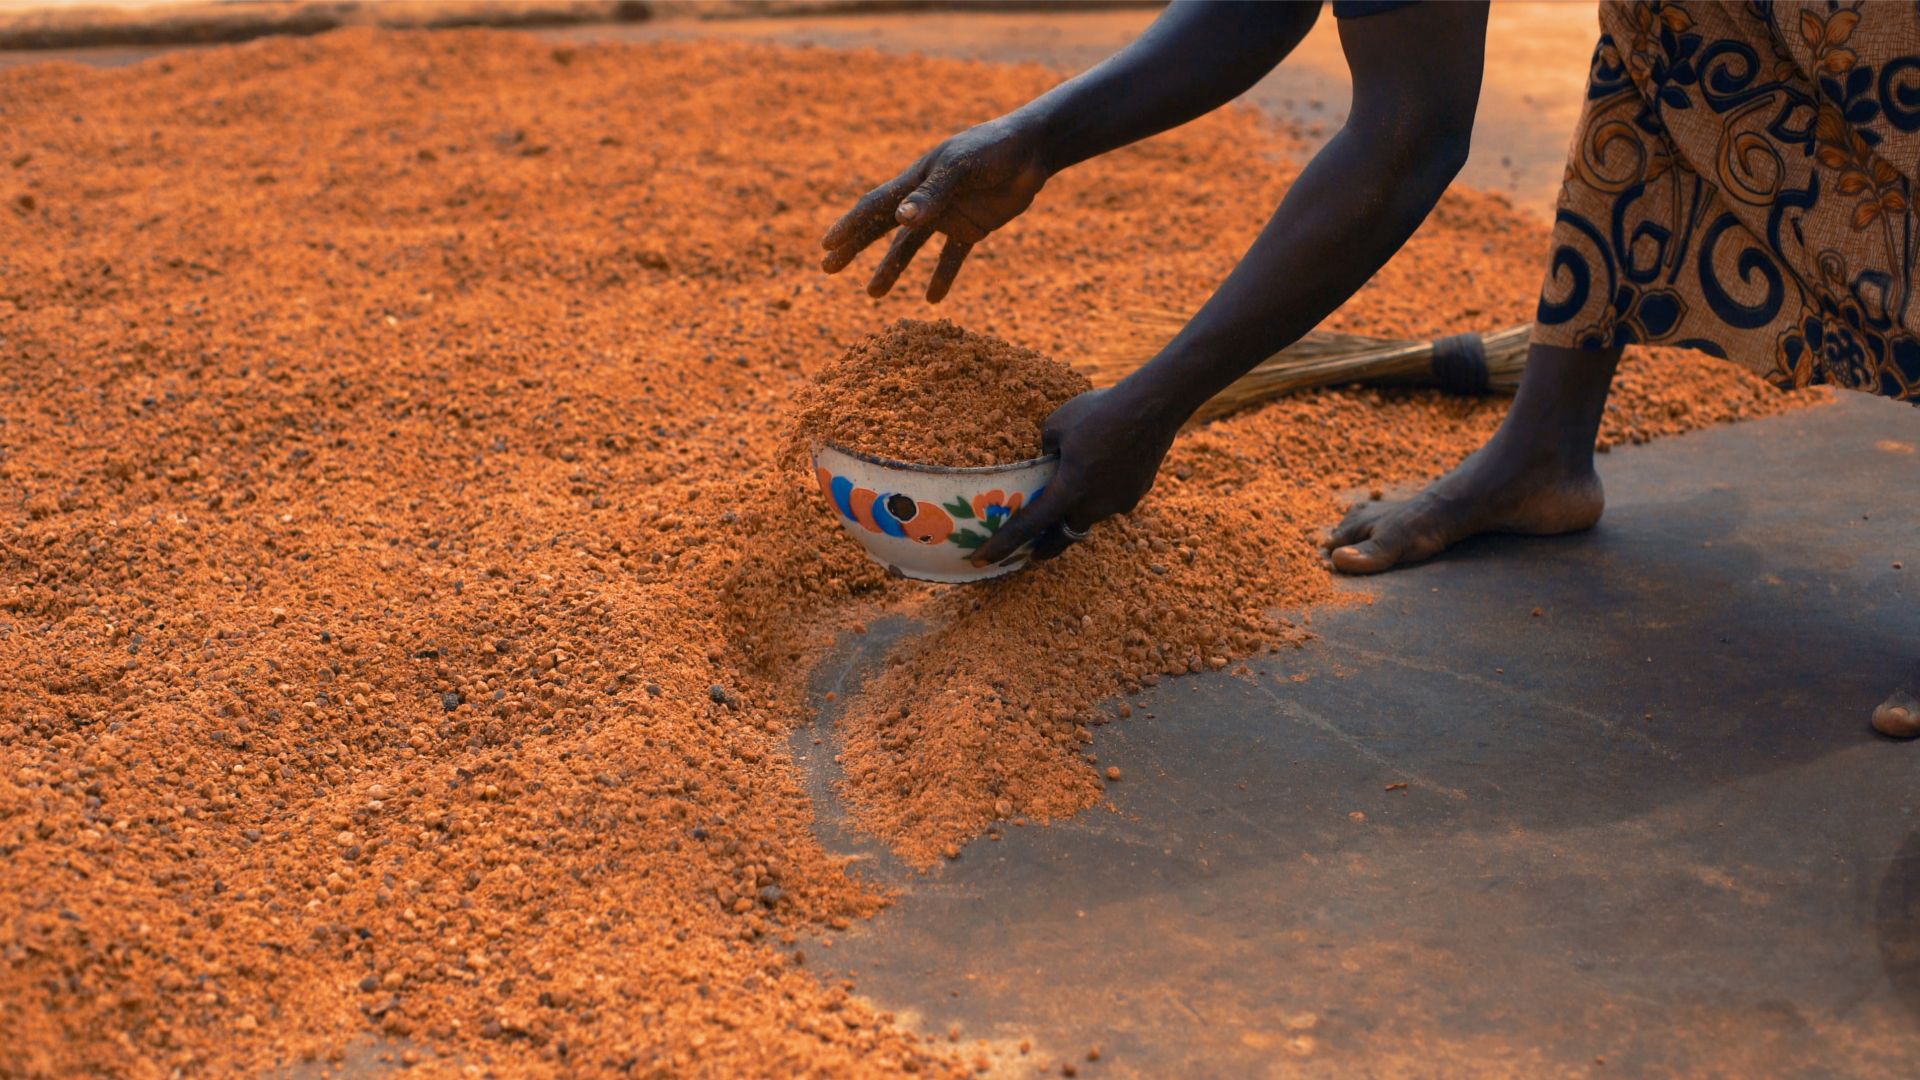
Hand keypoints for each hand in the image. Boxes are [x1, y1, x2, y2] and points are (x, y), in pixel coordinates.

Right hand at [820, 114, 1051, 301]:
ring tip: (873, 293)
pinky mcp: (972, 228)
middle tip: (828, 269)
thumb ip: (933, 194)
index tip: (827, 246)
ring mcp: (947, 215)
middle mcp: (926, 200)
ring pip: (911, 247)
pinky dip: (942, 276)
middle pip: (882, 227)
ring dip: (892, 268)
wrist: (1032, 150)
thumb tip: (900, 220)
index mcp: (916, 180)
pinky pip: (952, 257)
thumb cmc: (993, 150)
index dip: (849, 227)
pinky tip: (933, 299)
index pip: (875, 207)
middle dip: (855, 247)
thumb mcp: (961, 168)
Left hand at [972, 386, 1179, 565]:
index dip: (1003, 544)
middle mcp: (1095, 506)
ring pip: (1090, 514)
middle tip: (1032, 551)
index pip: (1029, 526)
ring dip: (1077, 509)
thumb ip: (1045, 452)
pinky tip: (1105, 467)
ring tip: (1073, 487)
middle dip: (1046, 547)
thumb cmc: (1099, 412)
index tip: (982, 560)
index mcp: (1069, 490)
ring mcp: (1120, 503)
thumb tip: (1047, 461)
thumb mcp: (1056, 426)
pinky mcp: (1137, 493)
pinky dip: (1101, 492)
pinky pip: (1112, 500)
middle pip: (1063, 536)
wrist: (1153, 405)